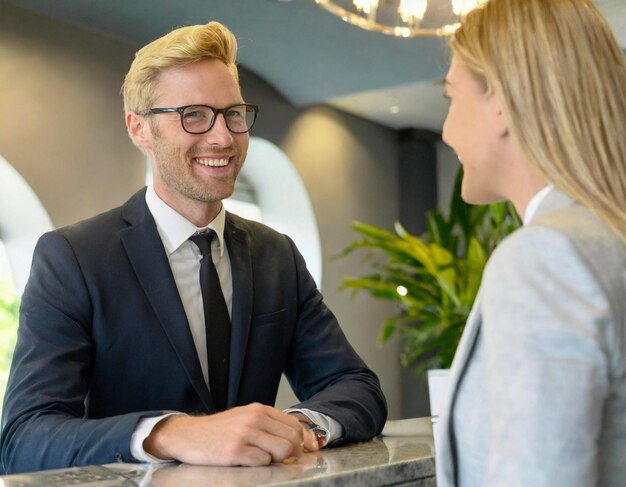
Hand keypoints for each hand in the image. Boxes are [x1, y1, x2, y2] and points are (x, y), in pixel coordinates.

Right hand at [143, 403, 318, 465]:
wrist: (188, 435)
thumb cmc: (219, 430)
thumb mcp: (245, 418)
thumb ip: (268, 425)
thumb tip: (296, 439)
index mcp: (259, 409)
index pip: (294, 424)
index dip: (303, 440)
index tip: (306, 450)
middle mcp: (254, 418)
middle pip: (292, 439)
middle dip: (293, 453)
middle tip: (285, 460)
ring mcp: (245, 434)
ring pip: (282, 450)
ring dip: (278, 460)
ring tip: (264, 459)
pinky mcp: (235, 451)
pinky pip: (263, 462)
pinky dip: (260, 465)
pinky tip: (247, 462)